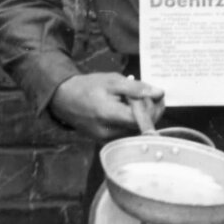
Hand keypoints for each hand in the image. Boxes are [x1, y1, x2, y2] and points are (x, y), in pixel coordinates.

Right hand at [49, 73, 164, 140]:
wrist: (64, 99)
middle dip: (150, 111)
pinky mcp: (105, 141)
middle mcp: (108, 132)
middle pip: (141, 128)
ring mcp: (106, 140)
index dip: (153, 108)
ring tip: (134, 100)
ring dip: (141, 116)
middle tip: (147, 95)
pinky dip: (132, 122)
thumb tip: (160, 93)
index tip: (154, 95)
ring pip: (136, 132)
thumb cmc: (88, 87)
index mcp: (108, 115)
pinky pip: (127, 133)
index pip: (142, 119)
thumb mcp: (113, 81)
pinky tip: (126, 109)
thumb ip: (137, 88)